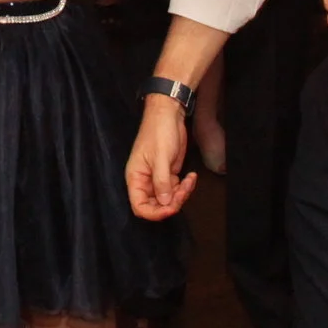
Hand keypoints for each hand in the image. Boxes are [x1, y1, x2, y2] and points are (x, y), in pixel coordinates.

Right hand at [125, 96, 198, 220]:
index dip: (155, 212)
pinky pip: (176, 189)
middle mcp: (145, 181)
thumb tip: (165, 203)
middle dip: (171, 203)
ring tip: (189, 181)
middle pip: (155, 206)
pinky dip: (185, 187)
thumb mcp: (160, 157)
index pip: (140, 206)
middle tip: (183, 191)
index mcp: (136, 178)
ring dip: (181, 195)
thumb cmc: (158, 131)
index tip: (170, 208)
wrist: (169, 114)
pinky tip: (191, 177)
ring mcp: (157, 178)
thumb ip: (162, 182)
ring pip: (168, 199)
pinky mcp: (168, 174)